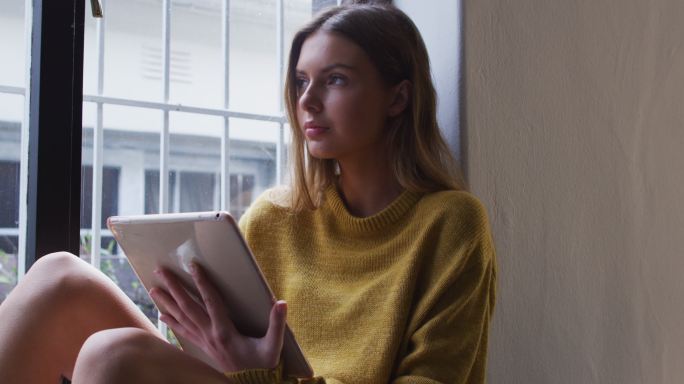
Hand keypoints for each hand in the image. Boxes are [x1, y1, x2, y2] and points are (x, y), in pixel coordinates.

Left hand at [148, 263, 286, 372]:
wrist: (251, 383)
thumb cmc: (262, 364)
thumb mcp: (273, 346)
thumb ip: (277, 324)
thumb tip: (281, 302)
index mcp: (225, 331)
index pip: (210, 301)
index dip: (202, 282)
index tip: (193, 266)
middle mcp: (210, 334)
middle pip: (188, 307)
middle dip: (174, 288)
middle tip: (160, 271)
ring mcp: (204, 341)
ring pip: (182, 318)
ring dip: (167, 302)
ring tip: (154, 288)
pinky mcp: (203, 346)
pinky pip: (183, 331)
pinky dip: (172, 321)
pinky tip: (162, 314)